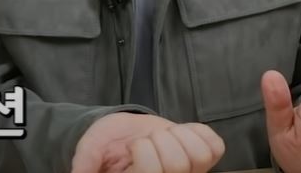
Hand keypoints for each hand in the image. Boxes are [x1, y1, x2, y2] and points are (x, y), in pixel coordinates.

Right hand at [72, 113, 223, 172]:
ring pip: (200, 155)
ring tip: (165, 137)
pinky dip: (198, 133)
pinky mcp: (205, 160)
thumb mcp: (92, 149)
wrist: (129, 135)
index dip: (143, 152)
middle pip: (177, 165)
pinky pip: (215, 146)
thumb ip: (86, 161)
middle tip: (149, 138)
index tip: (133, 145)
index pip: (152, 172)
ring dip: (179, 135)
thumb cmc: (110, 144)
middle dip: (160, 140)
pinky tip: (182, 134)